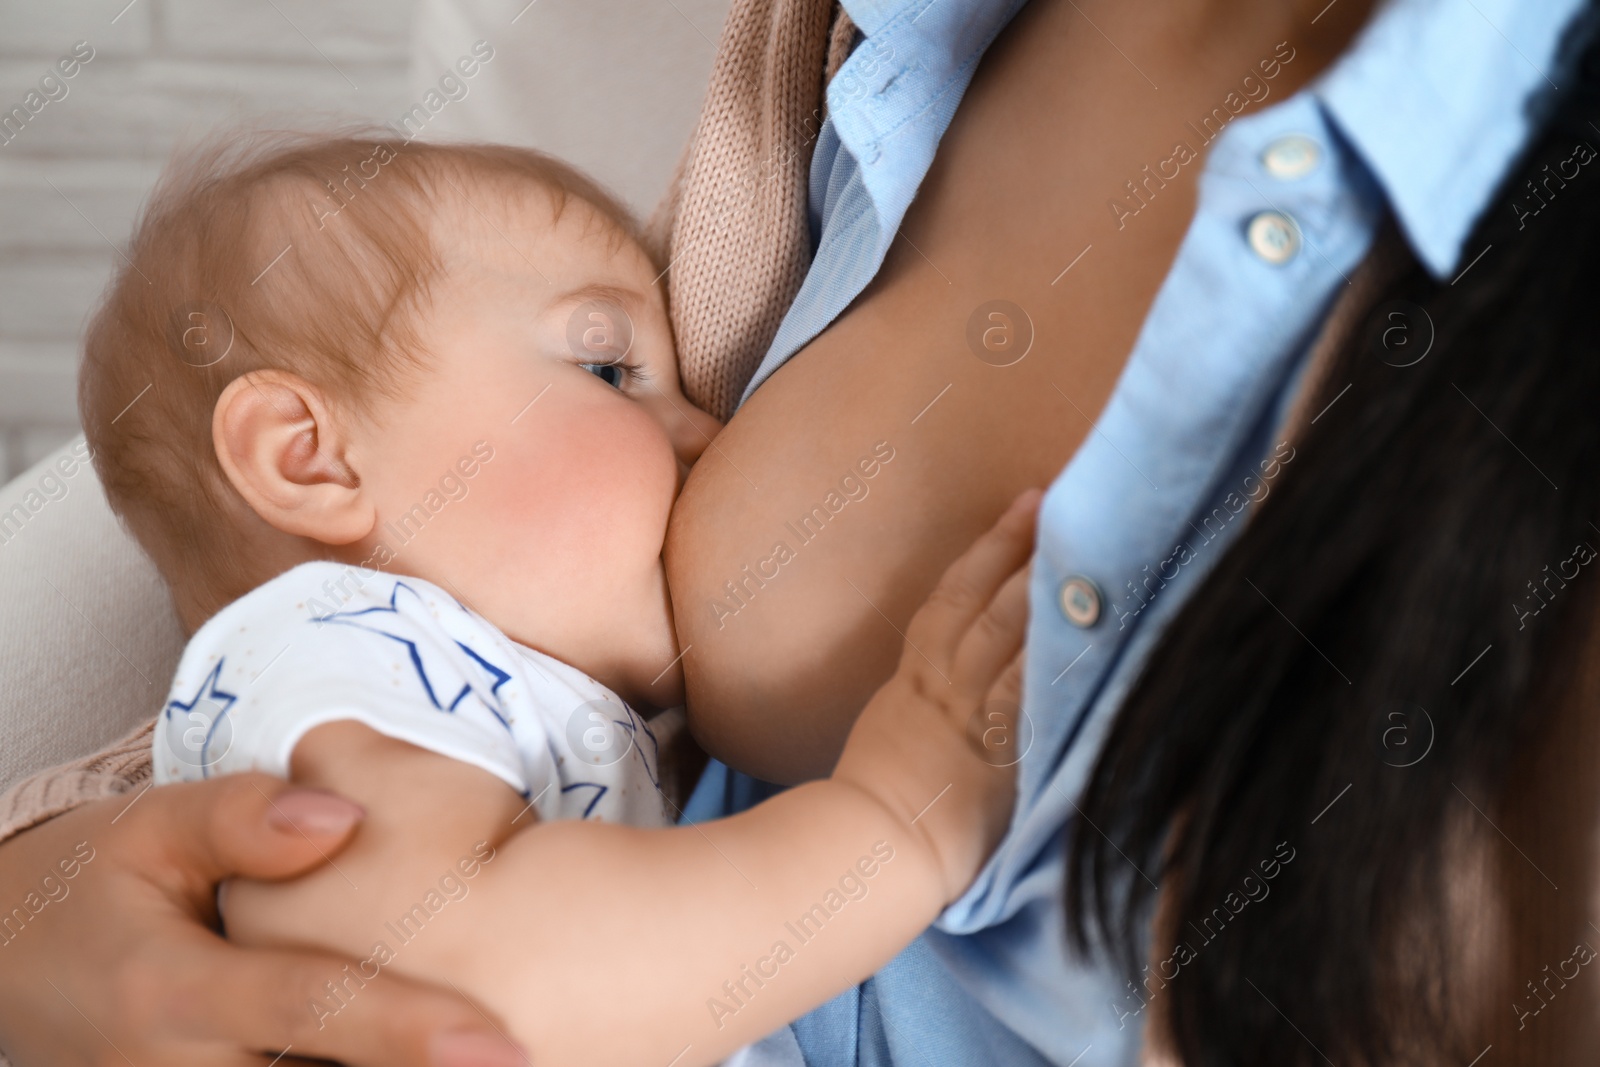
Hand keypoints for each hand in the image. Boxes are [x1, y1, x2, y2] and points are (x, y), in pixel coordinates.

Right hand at [0, 773, 525, 1065]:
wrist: (7, 969)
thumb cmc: (93, 888)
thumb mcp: (145, 831)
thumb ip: (240, 818)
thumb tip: (342, 816)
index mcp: (172, 993)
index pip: (311, 1009)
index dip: (408, 1030)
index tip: (506, 1047)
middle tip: (534, 1056)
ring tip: (503, 1057)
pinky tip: (437, 1054)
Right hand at [833, 488, 1038, 902]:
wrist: (864, 848)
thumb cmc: (868, 817)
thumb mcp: (890, 748)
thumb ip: (919, 720)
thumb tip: (942, 710)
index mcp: (913, 683)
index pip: (948, 601)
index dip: (985, 553)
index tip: (1017, 511)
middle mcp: (940, 683)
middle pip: (980, 598)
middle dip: (1016, 545)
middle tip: (1051, 498)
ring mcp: (966, 709)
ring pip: (1002, 628)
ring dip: (1038, 581)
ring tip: (1074, 541)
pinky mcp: (992, 744)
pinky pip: (1026, 686)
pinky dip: (1053, 652)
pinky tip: (1084, 623)